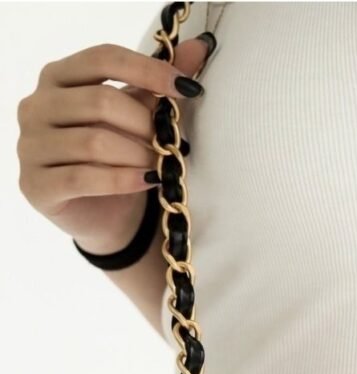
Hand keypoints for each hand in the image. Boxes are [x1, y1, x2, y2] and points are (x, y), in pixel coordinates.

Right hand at [16, 38, 208, 251]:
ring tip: (160, 165)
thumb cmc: (118, 158)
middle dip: (144, 124)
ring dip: (137, 155)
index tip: (186, 89)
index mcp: (57, 77)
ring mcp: (30, 146)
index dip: (147, 70)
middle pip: (99, 101)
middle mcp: (36, 106)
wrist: (104, 216)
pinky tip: (147, 181)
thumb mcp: (138, 117)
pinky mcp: (35, 185)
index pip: (103, 58)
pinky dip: (122, 180)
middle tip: (171, 143)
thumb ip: (158, 83)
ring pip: (93, 143)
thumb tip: (199, 48)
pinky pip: (83, 179)